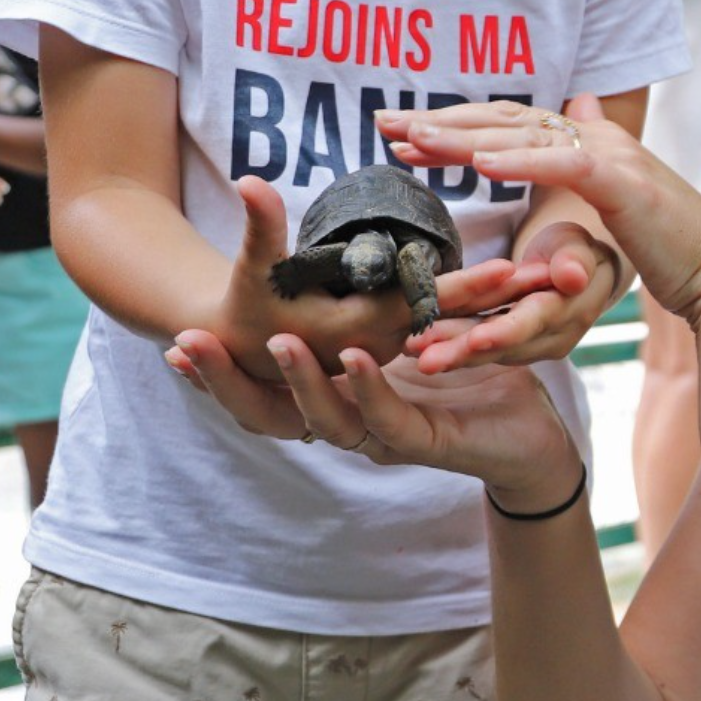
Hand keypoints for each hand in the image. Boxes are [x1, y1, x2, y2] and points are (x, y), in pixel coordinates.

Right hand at [169, 327, 581, 504]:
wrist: (530, 434)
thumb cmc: (466, 377)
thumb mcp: (410, 324)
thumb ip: (363, 297)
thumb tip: (321, 256)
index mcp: (335, 397)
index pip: (259, 390)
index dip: (215, 372)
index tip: (169, 341)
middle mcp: (349, 421)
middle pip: (269, 413)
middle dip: (226, 379)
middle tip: (185, 342)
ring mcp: (384, 437)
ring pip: (325, 418)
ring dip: (299, 380)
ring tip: (275, 343)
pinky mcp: (428, 443)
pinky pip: (389, 420)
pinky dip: (369, 390)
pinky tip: (356, 359)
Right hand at [204, 176, 523, 380]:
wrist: (244, 347)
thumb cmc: (250, 305)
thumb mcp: (256, 269)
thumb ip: (261, 227)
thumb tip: (249, 180)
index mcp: (356, 330)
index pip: (422, 307)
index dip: (465, 287)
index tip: (512, 265)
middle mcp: (385, 347)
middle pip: (457, 321)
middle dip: (506, 298)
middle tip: (558, 271)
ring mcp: (399, 352)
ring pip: (462, 328)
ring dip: (508, 305)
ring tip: (554, 276)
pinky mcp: (404, 348)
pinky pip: (454, 330)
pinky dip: (485, 313)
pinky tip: (522, 287)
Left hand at [380, 95, 700, 332]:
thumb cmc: (666, 244)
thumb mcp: (616, 195)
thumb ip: (587, 155)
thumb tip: (580, 103)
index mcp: (588, 140)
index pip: (509, 124)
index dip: (455, 124)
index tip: (400, 130)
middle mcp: (597, 136)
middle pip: (506, 121)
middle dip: (442, 123)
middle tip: (384, 124)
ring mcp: (612, 154)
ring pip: (525, 137)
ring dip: (465, 137)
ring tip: (414, 139)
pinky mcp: (623, 182)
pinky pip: (562, 164)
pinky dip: (520, 160)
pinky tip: (479, 162)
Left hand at [408, 219, 619, 373]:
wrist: (579, 271)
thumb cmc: (575, 249)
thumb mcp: (578, 244)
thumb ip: (575, 258)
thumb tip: (572, 277)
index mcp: (572, 310)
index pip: (535, 321)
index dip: (506, 332)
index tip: (477, 339)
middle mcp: (553, 338)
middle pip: (505, 345)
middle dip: (464, 351)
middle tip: (426, 359)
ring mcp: (533, 347)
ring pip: (489, 351)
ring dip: (451, 353)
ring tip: (413, 352)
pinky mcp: (514, 348)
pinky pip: (481, 348)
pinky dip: (453, 347)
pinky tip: (418, 347)